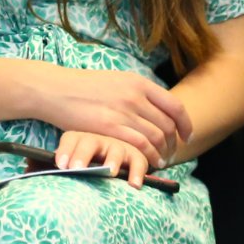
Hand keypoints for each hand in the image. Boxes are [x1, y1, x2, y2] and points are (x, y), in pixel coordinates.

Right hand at [34, 67, 192, 171]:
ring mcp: (123, 111)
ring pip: (156, 137)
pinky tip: (149, 162)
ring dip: (163, 152)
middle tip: (173, 153)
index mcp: (138, 82)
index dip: (185, 123)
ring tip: (162, 161)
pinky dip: (149, 156)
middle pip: (167, 124)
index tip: (187, 135)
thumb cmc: (84, 86)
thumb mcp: (116, 80)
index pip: (174, 105)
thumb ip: (136, 92)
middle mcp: (135, 95)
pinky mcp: (110, 127)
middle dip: (174, 142)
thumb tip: (155, 106)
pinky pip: (140, 145)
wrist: (57, 89)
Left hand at [55, 129, 155, 187]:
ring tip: (109, 171)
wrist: (108, 161)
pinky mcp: (136, 157)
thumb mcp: (67, 162)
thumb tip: (28, 166)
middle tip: (77, 168)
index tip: (60, 165)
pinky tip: (134, 185)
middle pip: (90, 142)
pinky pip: (139, 162)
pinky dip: (138, 173)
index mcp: (79, 140)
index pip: (70, 139)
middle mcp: (98, 140)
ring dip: (112, 160)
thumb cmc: (83, 165)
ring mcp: (118, 147)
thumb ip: (46, 165)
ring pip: (115, 149)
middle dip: (83, 154)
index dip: (65, 151)